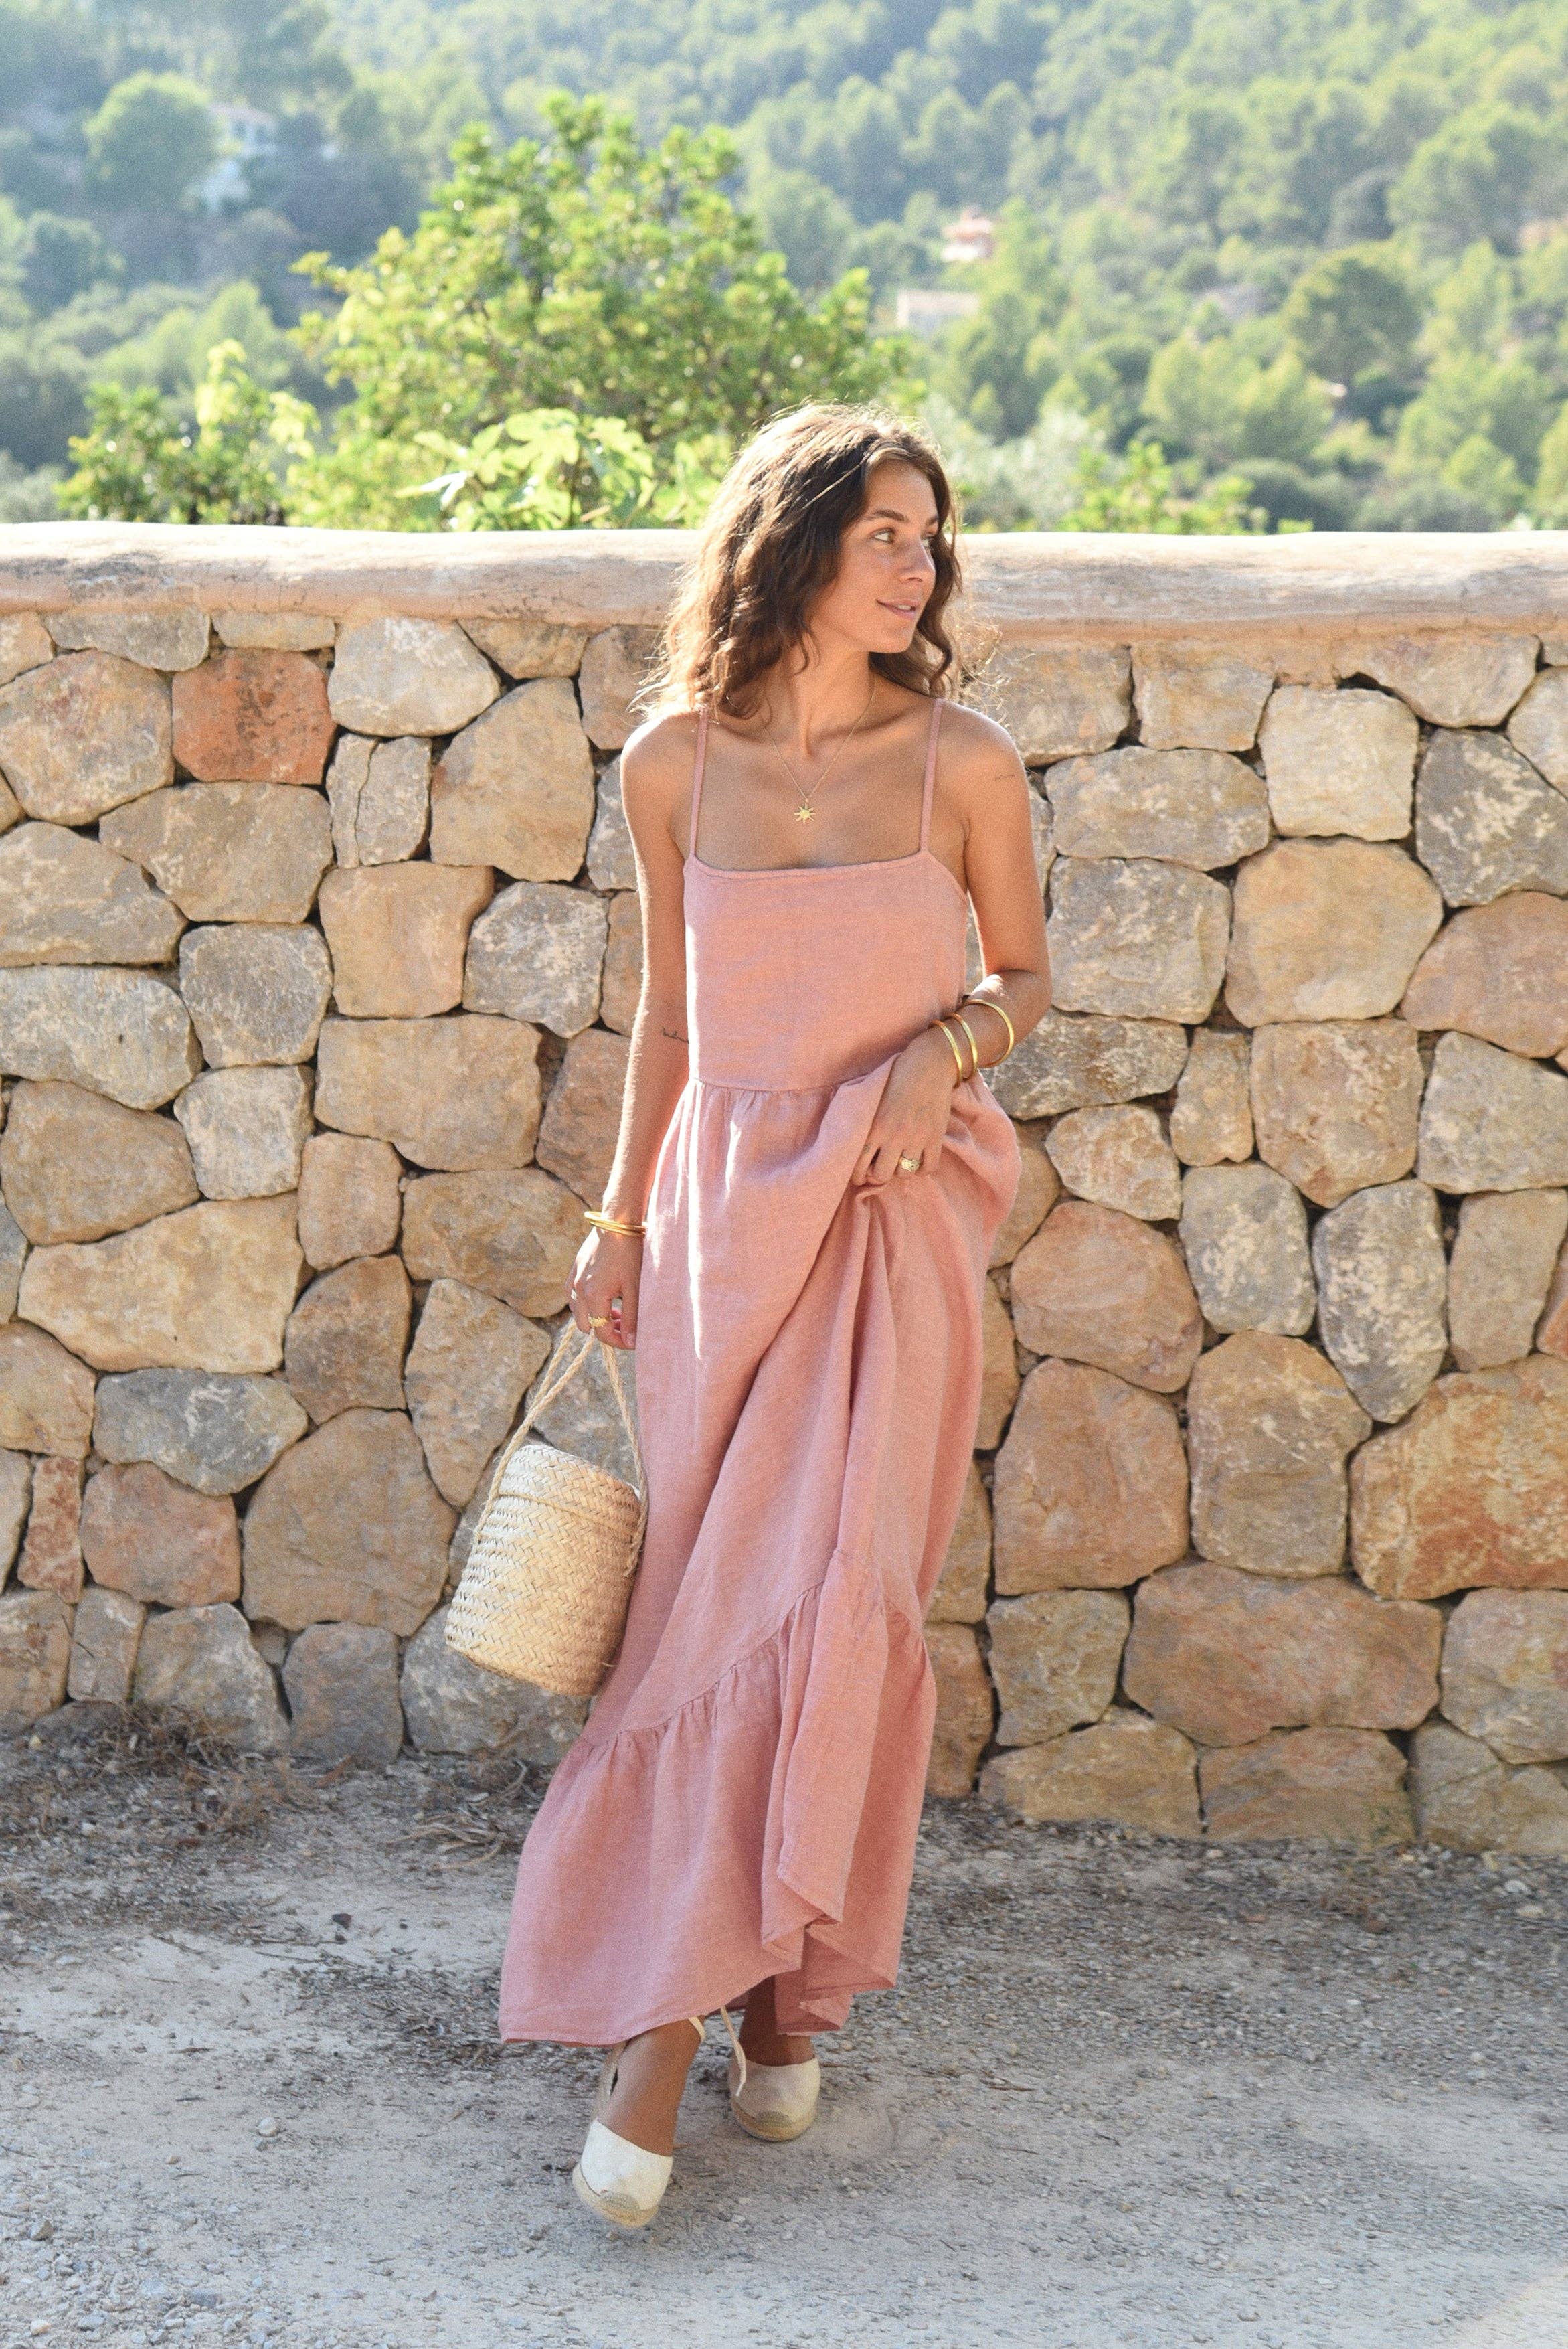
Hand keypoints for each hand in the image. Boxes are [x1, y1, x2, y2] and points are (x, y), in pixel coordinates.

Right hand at [568, 1228, 641, 1347]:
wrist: (618, 1223)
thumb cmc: (630, 1254)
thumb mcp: (635, 1288)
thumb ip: (633, 1318)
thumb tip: (632, 1343)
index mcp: (593, 1296)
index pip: (602, 1333)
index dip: (619, 1342)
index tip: (633, 1342)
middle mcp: (578, 1291)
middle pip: (587, 1327)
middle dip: (607, 1330)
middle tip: (626, 1323)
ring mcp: (572, 1280)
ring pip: (579, 1313)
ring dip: (596, 1317)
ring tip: (617, 1309)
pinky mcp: (573, 1271)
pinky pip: (573, 1297)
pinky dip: (587, 1303)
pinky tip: (604, 1295)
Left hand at [852, 1025, 956, 1187]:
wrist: (930, 1064)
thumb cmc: (897, 1075)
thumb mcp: (874, 1097)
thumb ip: (866, 1121)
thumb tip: (857, 1141)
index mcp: (875, 1127)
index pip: (860, 1165)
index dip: (859, 1176)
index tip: (861, 1174)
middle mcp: (894, 1137)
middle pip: (882, 1175)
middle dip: (879, 1174)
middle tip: (881, 1165)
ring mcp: (916, 1139)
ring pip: (904, 1173)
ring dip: (901, 1169)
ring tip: (900, 1159)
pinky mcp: (935, 1138)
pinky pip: (928, 1167)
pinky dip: (922, 1168)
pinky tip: (918, 1159)